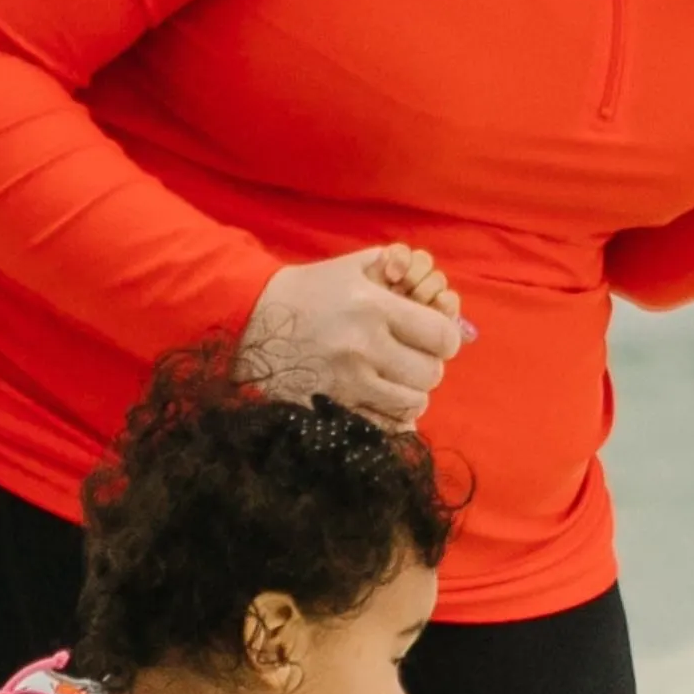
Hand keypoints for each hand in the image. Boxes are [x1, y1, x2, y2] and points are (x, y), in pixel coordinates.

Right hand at [241, 247, 471, 426]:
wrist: (248, 320)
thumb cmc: (306, 290)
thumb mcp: (351, 267)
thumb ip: (396, 268)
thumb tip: (432, 284)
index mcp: (373, 307)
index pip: (442, 337)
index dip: (445, 338)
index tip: (435, 338)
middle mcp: (363, 347)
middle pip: (430, 374)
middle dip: (427, 366)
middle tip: (413, 359)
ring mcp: (345, 382)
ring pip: (411, 404)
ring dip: (411, 394)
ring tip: (396, 381)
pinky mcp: (329, 407)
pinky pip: (382, 426)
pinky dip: (390, 418)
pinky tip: (382, 402)